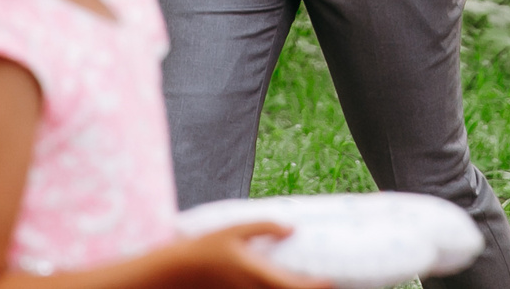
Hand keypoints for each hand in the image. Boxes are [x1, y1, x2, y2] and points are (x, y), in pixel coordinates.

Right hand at [156, 223, 328, 288]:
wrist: (179, 272)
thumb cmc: (207, 247)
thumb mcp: (235, 229)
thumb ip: (264, 227)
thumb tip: (292, 229)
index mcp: (258, 274)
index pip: (294, 286)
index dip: (316, 286)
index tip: (330, 280)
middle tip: (324, 284)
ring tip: (305, 284)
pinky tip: (281, 286)